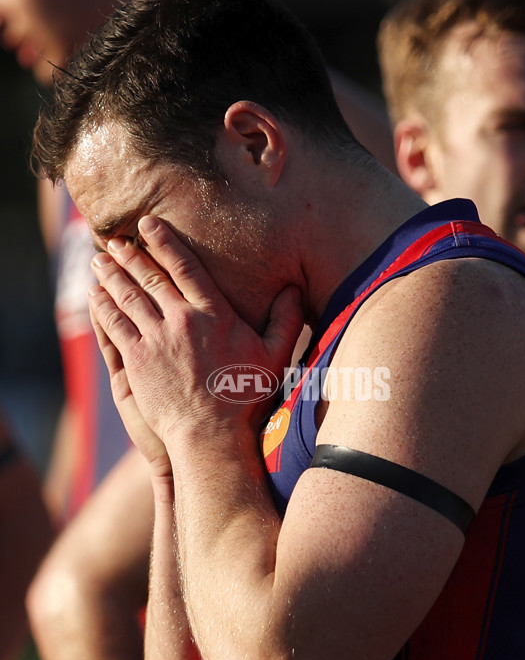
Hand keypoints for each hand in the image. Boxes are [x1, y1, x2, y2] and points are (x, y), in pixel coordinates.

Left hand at [88, 215, 303, 454]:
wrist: (211, 434)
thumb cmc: (246, 396)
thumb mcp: (275, 356)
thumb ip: (285, 320)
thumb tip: (294, 289)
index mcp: (213, 314)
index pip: (185, 267)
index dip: (164, 242)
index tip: (148, 224)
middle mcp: (181, 320)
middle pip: (150, 277)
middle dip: (130, 254)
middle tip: (115, 239)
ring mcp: (155, 339)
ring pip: (127, 296)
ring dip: (111, 275)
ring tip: (99, 259)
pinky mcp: (137, 360)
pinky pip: (114, 324)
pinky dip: (102, 306)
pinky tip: (94, 294)